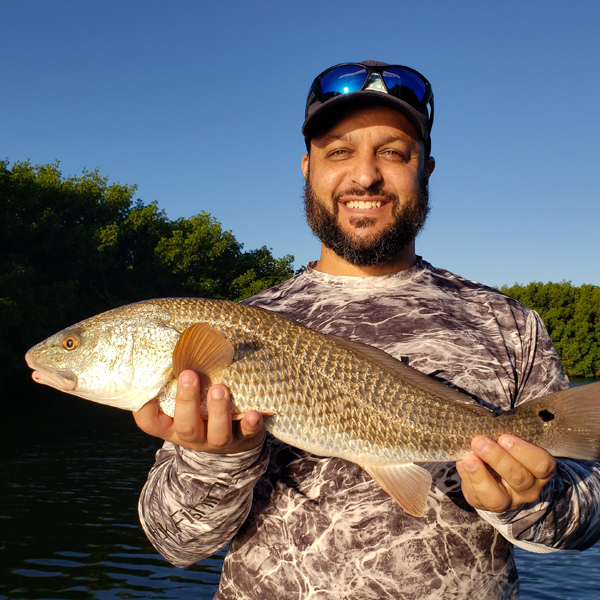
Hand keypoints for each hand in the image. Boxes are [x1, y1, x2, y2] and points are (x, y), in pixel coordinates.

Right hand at [133, 370, 264, 452]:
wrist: (234, 438)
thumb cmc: (201, 407)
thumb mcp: (184, 396)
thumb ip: (177, 376)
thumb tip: (172, 335)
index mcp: (172, 425)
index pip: (149, 421)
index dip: (144, 407)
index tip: (146, 386)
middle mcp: (192, 436)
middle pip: (186, 426)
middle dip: (187, 401)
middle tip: (189, 375)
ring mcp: (217, 440)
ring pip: (216, 433)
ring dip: (218, 411)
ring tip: (220, 388)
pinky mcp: (243, 438)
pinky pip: (247, 434)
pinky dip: (250, 424)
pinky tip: (254, 413)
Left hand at [456, 434, 555, 511]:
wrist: (500, 478)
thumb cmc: (509, 453)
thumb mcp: (514, 444)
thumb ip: (505, 438)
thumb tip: (484, 425)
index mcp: (540, 471)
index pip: (541, 464)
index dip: (524, 451)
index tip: (504, 437)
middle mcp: (528, 489)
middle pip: (518, 478)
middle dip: (497, 458)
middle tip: (480, 441)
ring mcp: (509, 501)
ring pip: (496, 496)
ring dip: (479, 475)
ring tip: (468, 458)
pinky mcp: (487, 506)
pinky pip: (477, 497)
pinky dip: (467, 479)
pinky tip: (462, 463)